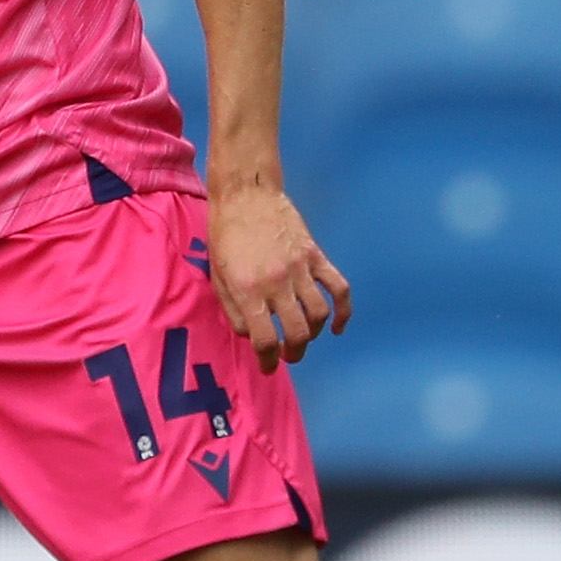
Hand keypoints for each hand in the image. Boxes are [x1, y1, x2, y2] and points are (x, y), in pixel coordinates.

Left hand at [206, 181, 349, 372]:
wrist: (246, 194)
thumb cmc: (225, 234)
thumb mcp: (217, 275)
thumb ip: (233, 310)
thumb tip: (252, 335)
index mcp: (247, 289)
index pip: (264, 339)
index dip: (267, 360)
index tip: (268, 366)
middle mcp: (276, 283)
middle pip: (296, 333)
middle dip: (293, 353)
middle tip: (287, 356)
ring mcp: (300, 269)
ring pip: (318, 315)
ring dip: (313, 334)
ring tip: (303, 338)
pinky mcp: (315, 256)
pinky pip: (338, 288)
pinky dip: (343, 311)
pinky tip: (337, 326)